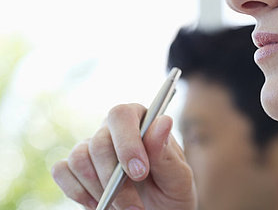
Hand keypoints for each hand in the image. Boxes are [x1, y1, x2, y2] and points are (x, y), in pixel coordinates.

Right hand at [51, 103, 196, 209]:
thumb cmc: (171, 192)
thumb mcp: (178, 177)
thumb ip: (167, 153)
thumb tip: (163, 121)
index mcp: (142, 121)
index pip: (123, 115)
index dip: (127, 142)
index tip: (139, 172)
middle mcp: (113, 130)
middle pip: (99, 141)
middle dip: (113, 178)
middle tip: (133, 205)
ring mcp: (92, 148)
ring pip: (78, 157)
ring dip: (98, 188)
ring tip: (120, 207)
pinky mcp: (75, 169)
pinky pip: (62, 171)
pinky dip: (78, 191)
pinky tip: (98, 204)